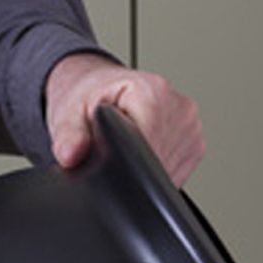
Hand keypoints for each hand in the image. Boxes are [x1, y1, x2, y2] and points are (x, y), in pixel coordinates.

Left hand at [44, 53, 204, 185]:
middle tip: (110, 154)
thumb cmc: (88, 98)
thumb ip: (68, 135)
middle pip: (159, 161)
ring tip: (124, 149)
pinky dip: (156, 173)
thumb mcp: (67, 113)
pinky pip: (177, 172)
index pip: (147, 143)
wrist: (99, 89)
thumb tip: (70, 154)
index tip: (109, 166)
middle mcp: (179, 106)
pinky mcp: (195, 145)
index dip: (125, 164)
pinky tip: (139, 155)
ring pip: (169, 171)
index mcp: (152, 90)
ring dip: (145, 172)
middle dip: (131, 169)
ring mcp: (191, 126)